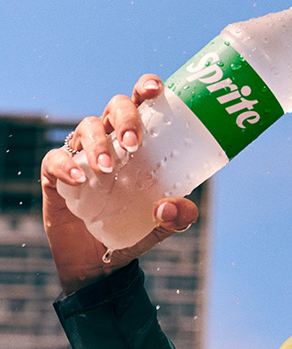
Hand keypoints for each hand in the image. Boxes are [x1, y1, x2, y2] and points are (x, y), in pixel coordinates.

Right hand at [41, 74, 199, 293]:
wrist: (100, 259)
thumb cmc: (135, 228)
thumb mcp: (164, 225)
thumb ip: (179, 217)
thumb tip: (172, 206)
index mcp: (140, 141)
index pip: (142, 103)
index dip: (146, 88)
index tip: (154, 91)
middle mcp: (112, 140)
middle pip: (115, 107)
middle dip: (125, 117)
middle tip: (134, 144)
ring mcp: (83, 154)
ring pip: (87, 127)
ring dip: (98, 143)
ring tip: (108, 169)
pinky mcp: (56, 175)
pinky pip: (55, 158)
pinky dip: (66, 165)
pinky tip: (81, 179)